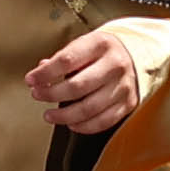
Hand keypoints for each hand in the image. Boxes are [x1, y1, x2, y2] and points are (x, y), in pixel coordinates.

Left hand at [26, 18, 155, 133]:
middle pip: (77, 86)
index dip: (45, 73)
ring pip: (89, 108)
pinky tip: (71, 123)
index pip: (67, 60)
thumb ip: (62, 58)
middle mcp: (114, 65)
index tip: (31, 80)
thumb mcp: (84, 44)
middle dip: (51, 94)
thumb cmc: (104, 50)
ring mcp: (123, 86)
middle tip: (38, 95)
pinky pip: (103, 121)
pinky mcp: (128, 103)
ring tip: (49, 115)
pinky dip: (84, 126)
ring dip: (64, 116)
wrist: (138, 53)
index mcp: (100, 44)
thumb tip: (40, 72)